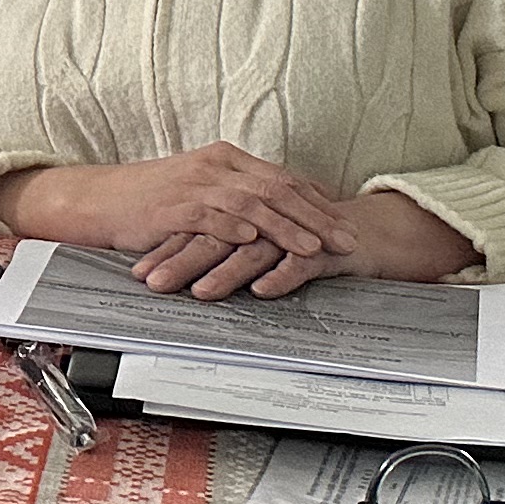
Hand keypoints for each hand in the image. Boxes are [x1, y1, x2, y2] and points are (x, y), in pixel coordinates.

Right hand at [0, 143, 358, 296]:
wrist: (100, 200)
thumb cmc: (150, 202)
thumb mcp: (201, 193)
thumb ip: (239, 198)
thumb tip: (278, 214)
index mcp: (226, 159)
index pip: (283, 178)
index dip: (318, 200)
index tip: (346, 220)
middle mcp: (216, 166)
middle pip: (278, 189)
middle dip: (316, 216)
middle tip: (345, 239)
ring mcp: (196, 184)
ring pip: (254, 203)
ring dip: (288, 227)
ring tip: (315, 248)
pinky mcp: (176, 206)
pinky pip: (214, 217)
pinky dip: (239, 228)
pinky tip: (259, 242)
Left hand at [150, 184, 482, 297]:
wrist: (366, 232)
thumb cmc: (303, 239)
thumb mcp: (256, 244)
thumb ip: (222, 251)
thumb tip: (178, 273)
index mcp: (243, 211)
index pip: (197, 227)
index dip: (166, 248)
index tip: (138, 271)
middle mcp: (264, 217)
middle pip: (216, 235)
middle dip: (182, 259)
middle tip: (153, 282)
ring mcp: (295, 231)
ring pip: (253, 249)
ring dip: (225, 271)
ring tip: (201, 291)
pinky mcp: (325, 247)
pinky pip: (301, 262)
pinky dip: (281, 275)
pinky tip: (263, 290)